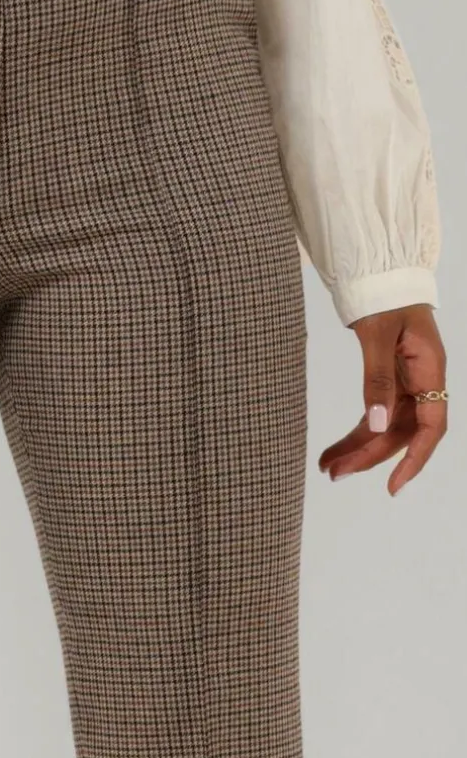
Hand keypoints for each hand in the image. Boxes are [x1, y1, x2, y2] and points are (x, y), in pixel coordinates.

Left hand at [318, 304, 447, 495]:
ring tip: (327, 467)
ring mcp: (407, 381)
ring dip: (359, 447)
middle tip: (333, 474)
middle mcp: (422, 380)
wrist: (380, 273)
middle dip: (369, 456)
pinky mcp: (390, 378)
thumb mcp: (377, 334)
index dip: (415, 458)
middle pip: (401, 430)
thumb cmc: (384, 296)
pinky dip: (357, 430)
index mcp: (429, 369)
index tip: (393, 485)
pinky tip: (336, 447)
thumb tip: (375, 425)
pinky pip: (376, 412)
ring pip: (385, 425)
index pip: (430, 426)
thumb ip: (378, 379)